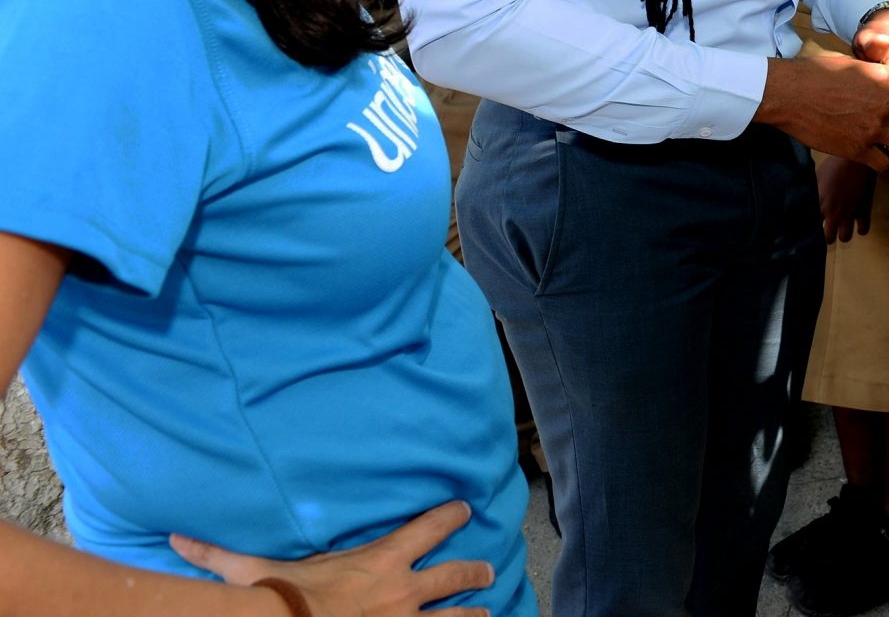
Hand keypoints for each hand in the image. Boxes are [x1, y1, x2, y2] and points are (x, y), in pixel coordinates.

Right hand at [171, 500, 490, 616]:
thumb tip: (177, 538)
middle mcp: (408, 590)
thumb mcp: (257, 572)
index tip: (465, 506)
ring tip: (488, 613)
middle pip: (457, 573)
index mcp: (383, 561)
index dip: (450, 515)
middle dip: (474, 572)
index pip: (428, 526)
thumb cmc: (285, 602)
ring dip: (475, 613)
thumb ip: (221, 555)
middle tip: (486, 571)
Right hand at [759, 53, 888, 173]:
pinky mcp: (858, 150)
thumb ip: (875, 70)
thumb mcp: (853, 62)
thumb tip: (886, 69)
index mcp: (887, 79)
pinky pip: (885, 165)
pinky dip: (888, 167)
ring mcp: (874, 129)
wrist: (789, 93)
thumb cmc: (815, 73)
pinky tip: (886, 165)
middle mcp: (887, 104)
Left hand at [817, 154, 875, 242]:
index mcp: (819, 205)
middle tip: (826, 230)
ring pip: (845, 238)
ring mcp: (849, 213)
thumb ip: (809, 192)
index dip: (809, 230)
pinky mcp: (864, 210)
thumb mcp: (815, 178)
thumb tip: (797, 200)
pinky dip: (860, 229)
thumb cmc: (833, 165)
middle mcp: (833, 213)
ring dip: (842, 234)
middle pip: (827, 239)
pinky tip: (856, 224)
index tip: (809, 230)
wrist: (855, 158)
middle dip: (826, 237)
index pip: (810, 227)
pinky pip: (863, 230)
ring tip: (840, 228)